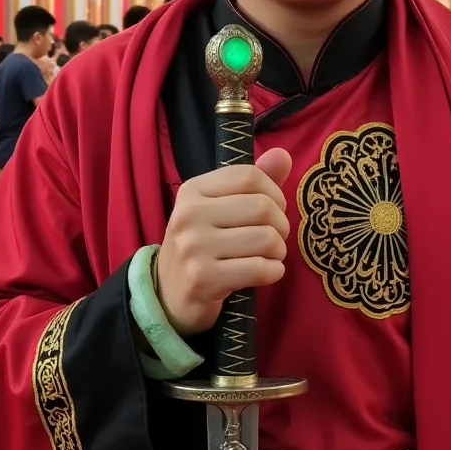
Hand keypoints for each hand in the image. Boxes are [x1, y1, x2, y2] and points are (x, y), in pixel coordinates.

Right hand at [155, 148, 292, 337]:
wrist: (168, 294)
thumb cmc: (203, 246)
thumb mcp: (220, 208)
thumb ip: (254, 183)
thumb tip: (282, 155)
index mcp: (193, 190)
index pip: (250, 177)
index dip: (275, 193)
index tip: (274, 209)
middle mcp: (189, 215)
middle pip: (263, 207)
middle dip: (281, 225)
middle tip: (274, 238)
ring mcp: (193, 247)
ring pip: (266, 239)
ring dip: (278, 251)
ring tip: (268, 256)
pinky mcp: (203, 278)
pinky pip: (260, 269)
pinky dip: (274, 272)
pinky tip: (266, 273)